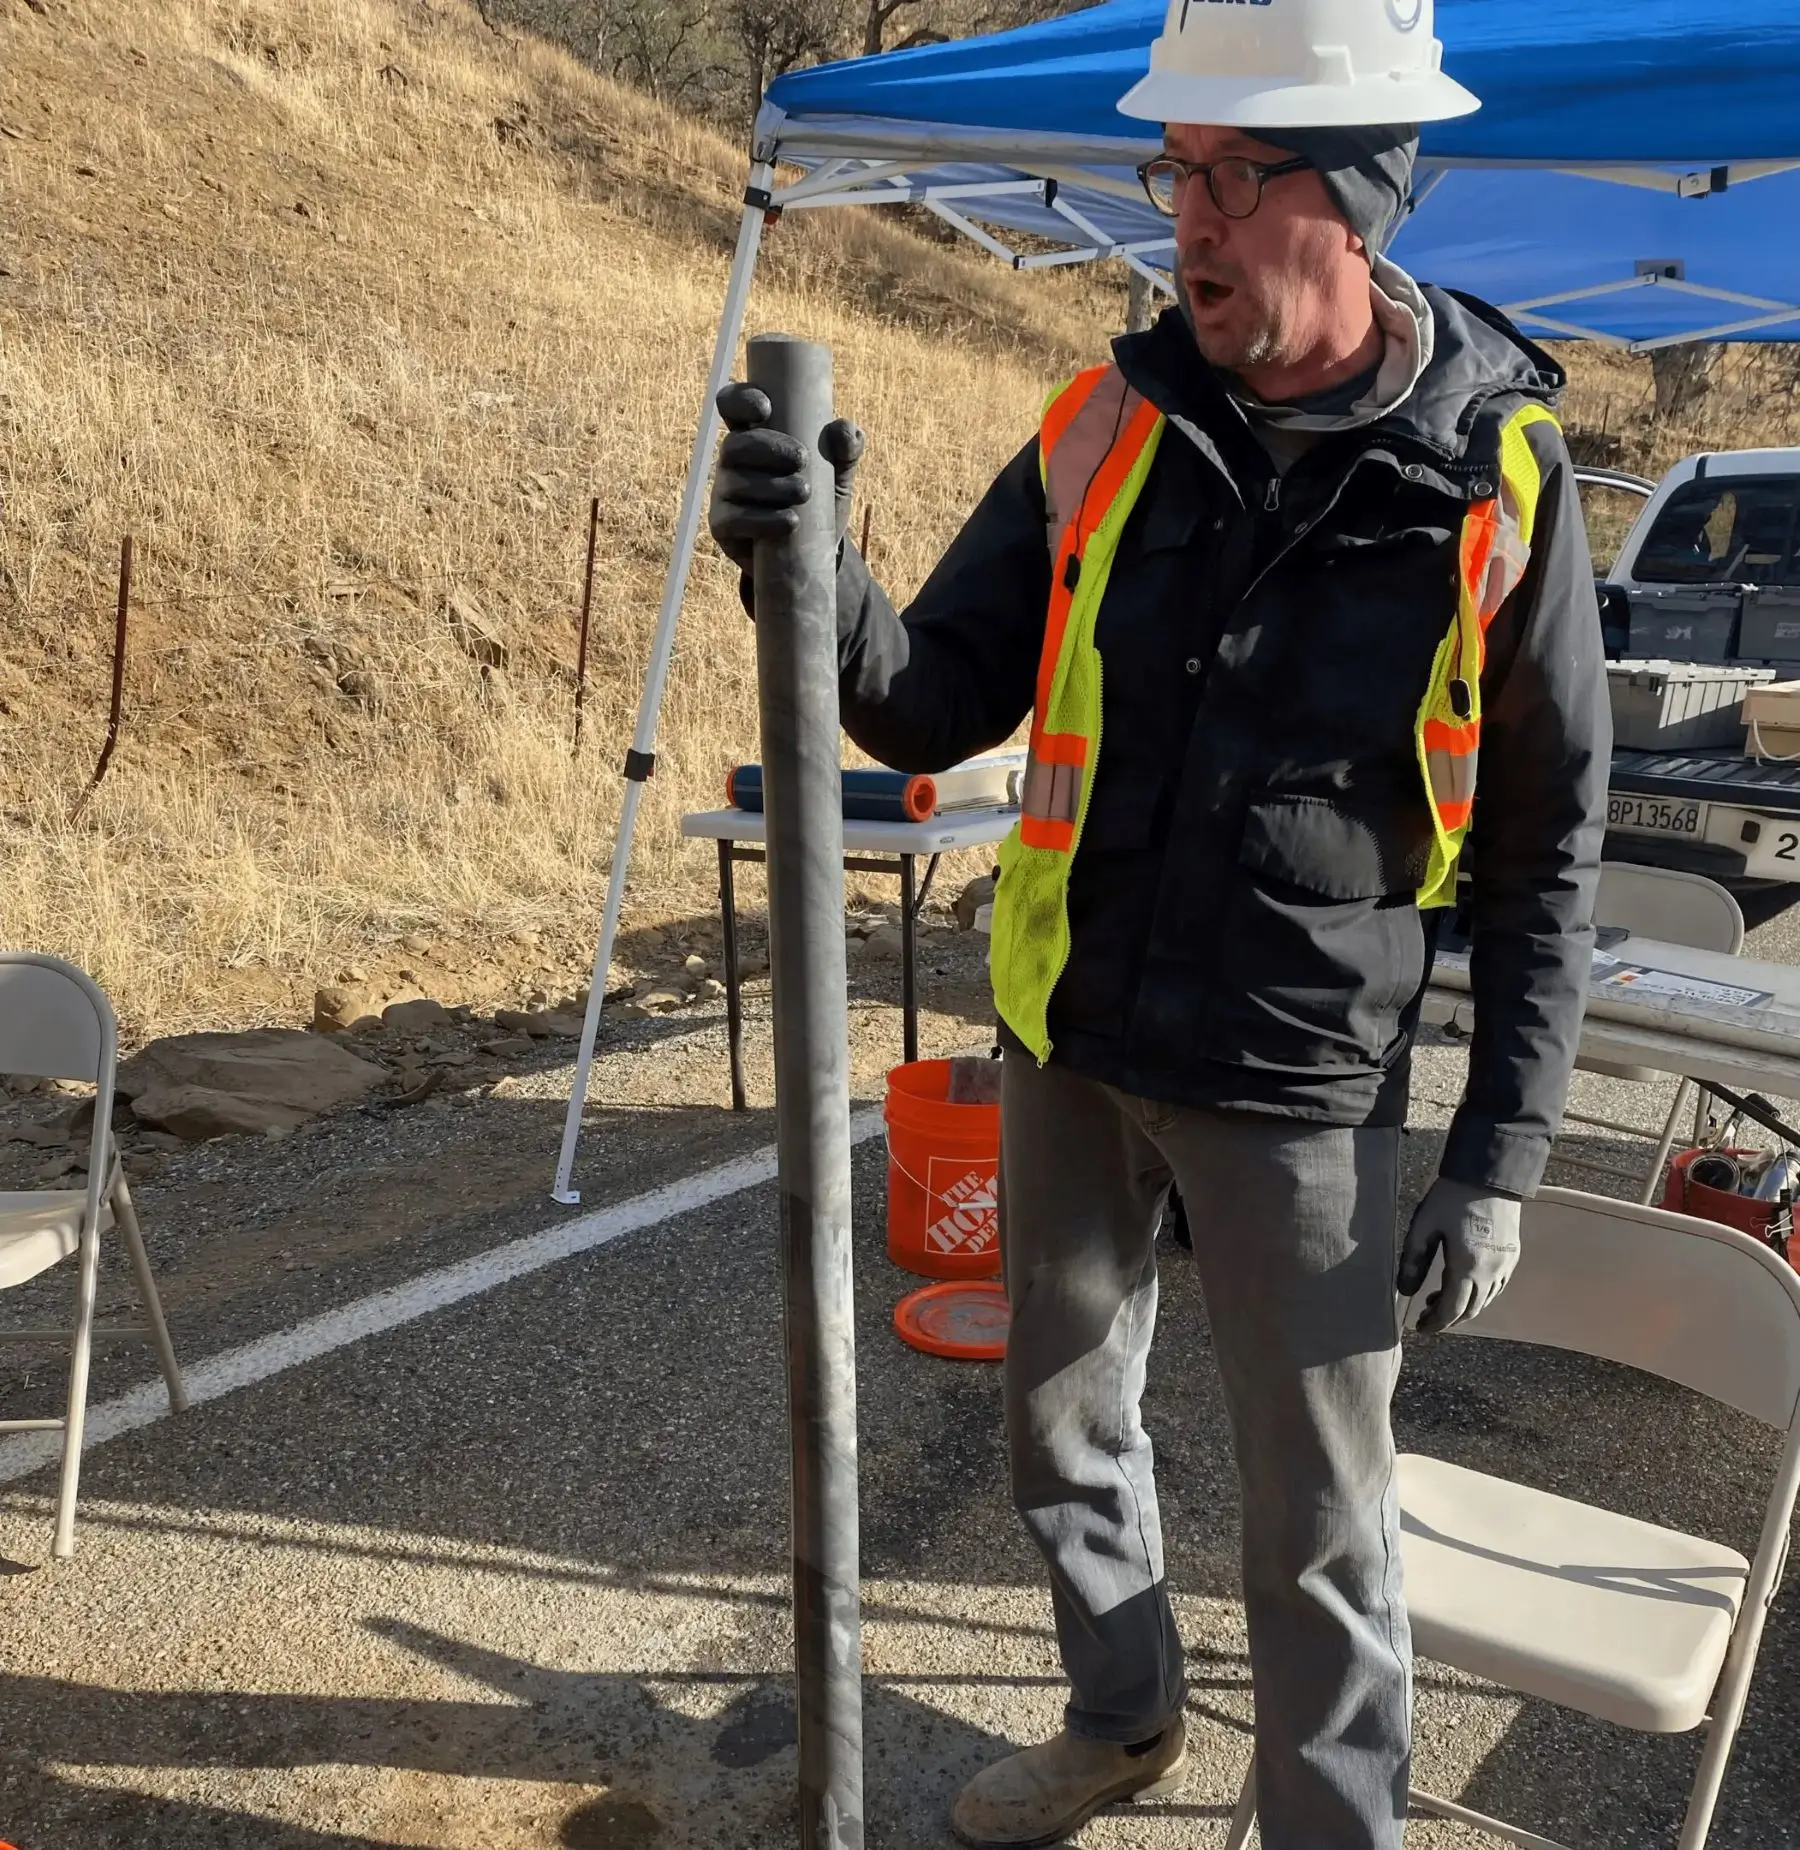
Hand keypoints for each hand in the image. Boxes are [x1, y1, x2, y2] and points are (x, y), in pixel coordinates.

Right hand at [709, 382, 864, 577]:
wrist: (812, 553)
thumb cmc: (820, 500)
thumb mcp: (839, 472)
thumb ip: (847, 448)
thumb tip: (844, 429)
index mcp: (754, 435)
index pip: (733, 405)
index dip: (742, 400)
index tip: (767, 408)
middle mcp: (733, 461)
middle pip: (734, 444)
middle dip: (768, 448)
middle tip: (802, 459)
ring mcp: (724, 494)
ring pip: (735, 482)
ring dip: (772, 486)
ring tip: (804, 493)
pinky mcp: (723, 527)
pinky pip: (733, 519)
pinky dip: (764, 520)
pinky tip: (790, 522)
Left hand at [1397, 1177, 1520, 1333]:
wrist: (1489, 1175)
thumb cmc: (1451, 1197)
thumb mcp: (1424, 1226)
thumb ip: (1413, 1261)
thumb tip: (1406, 1292)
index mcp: (1468, 1266)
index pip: (1452, 1309)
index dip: (1435, 1323)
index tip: (1420, 1328)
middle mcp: (1492, 1272)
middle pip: (1471, 1310)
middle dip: (1448, 1319)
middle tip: (1426, 1317)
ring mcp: (1506, 1264)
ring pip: (1486, 1301)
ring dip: (1463, 1307)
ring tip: (1438, 1300)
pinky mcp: (1513, 1255)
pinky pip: (1497, 1287)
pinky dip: (1479, 1294)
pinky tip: (1463, 1285)